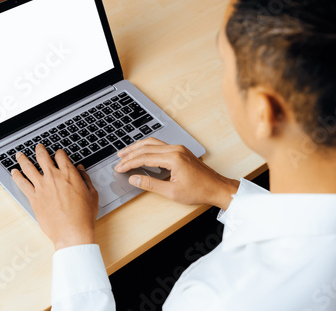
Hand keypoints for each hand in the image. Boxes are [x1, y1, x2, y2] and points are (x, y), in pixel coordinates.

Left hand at [11, 144, 98, 250]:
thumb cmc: (83, 215)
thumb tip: (80, 170)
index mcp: (69, 174)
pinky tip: (14, 172)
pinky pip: (22, 183)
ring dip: (23, 159)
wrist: (72, 232)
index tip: (58, 153)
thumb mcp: (92, 194)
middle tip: (38, 147)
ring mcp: (42, 187)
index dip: (59, 153)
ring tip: (19, 155)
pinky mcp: (34, 198)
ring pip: (28, 167)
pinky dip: (16, 176)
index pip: (61, 156)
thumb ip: (85, 179)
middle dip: (39, 150)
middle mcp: (53, 177)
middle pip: (42, 156)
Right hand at [114, 138, 238, 208]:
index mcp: (173, 158)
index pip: (144, 158)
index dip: (129, 163)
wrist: (216, 187)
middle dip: (130, 154)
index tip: (119, 169)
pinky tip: (141, 152)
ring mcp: (179, 148)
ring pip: (152, 143)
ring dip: (137, 147)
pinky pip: (160, 145)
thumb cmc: (198, 191)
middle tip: (118, 160)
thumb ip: (150, 184)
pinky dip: (147, 148)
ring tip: (125, 153)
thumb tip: (134, 179)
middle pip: (146, 147)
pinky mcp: (181, 151)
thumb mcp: (171, 192)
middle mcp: (175, 149)